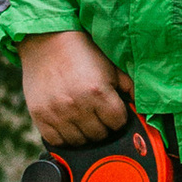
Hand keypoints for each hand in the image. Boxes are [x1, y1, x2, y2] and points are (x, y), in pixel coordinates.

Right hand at [18, 29, 134, 148]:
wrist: (47, 41)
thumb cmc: (83, 53)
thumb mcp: (111, 68)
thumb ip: (129, 89)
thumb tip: (142, 108)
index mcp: (98, 92)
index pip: (118, 123)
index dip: (118, 118)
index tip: (114, 113)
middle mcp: (77, 105)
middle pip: (99, 135)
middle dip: (103, 127)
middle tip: (99, 115)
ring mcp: (57, 113)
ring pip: (79, 141)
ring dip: (85, 133)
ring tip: (84, 119)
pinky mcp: (40, 116)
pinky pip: (57, 141)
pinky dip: (65, 137)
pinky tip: (68, 124)